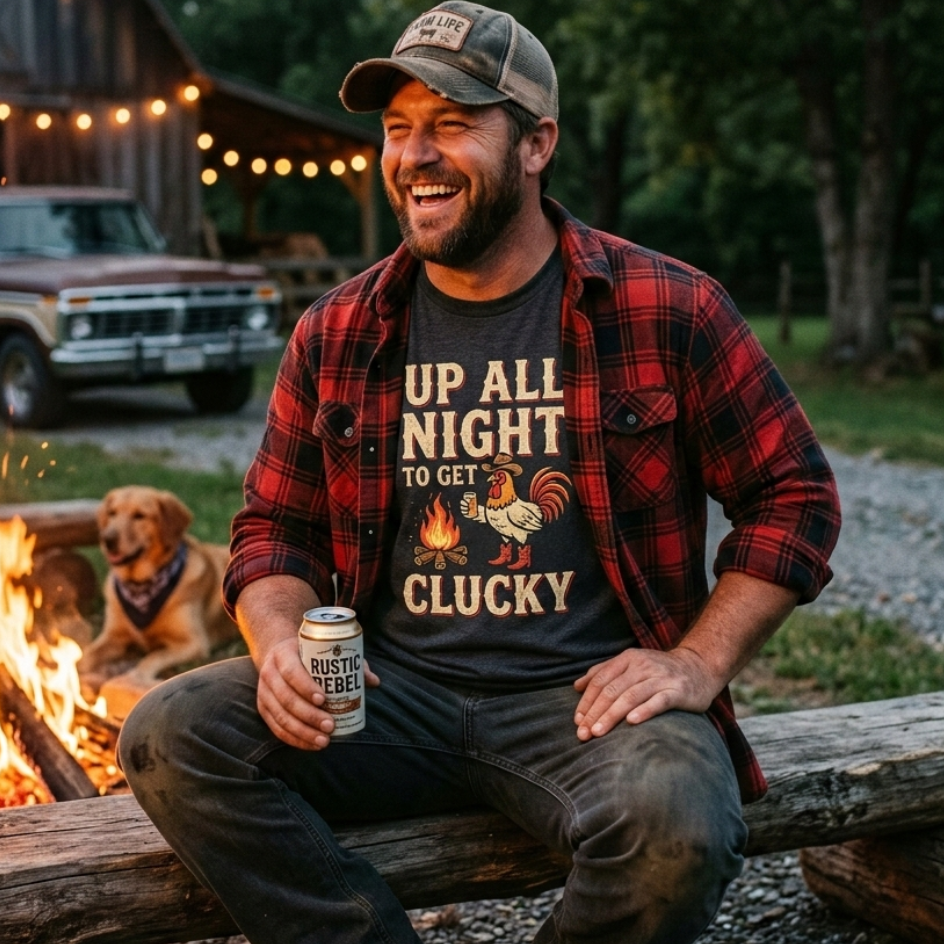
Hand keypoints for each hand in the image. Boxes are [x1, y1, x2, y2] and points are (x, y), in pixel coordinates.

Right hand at [257, 637, 379, 749]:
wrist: (279, 655)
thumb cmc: (308, 654)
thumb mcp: (323, 651)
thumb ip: (348, 662)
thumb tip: (374, 681)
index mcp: (283, 654)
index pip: (291, 671)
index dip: (306, 687)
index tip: (324, 699)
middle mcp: (269, 673)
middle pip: (287, 698)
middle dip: (309, 715)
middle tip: (331, 725)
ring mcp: (263, 693)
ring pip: (281, 716)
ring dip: (303, 732)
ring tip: (324, 740)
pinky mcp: (263, 709)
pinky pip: (276, 728)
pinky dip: (294, 739)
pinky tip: (311, 745)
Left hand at [573, 646, 718, 740]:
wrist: (699, 668)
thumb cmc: (658, 671)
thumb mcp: (631, 665)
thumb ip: (604, 672)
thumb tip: (576, 686)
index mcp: (628, 659)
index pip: (600, 680)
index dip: (587, 701)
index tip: (577, 721)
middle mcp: (642, 665)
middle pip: (612, 690)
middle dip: (594, 713)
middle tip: (582, 734)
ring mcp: (660, 677)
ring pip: (630, 696)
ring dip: (611, 715)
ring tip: (597, 732)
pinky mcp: (678, 691)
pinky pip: (658, 701)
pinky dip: (644, 711)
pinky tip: (631, 722)